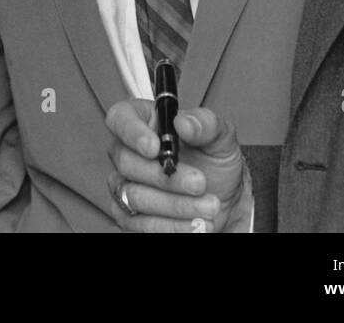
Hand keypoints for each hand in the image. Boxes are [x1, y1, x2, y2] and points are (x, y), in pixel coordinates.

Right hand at [106, 98, 251, 232]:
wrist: (223, 196)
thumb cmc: (213, 159)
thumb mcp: (219, 136)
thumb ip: (205, 124)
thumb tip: (183, 122)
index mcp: (143, 120)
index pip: (120, 118)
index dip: (132, 132)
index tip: (156, 147)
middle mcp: (127, 151)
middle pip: (127, 162)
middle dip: (166, 177)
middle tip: (200, 183)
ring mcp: (124, 185)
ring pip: (134, 197)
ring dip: (175, 205)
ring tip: (208, 207)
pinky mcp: (129, 217)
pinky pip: (141, 225)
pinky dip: (172, 226)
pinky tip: (196, 224)